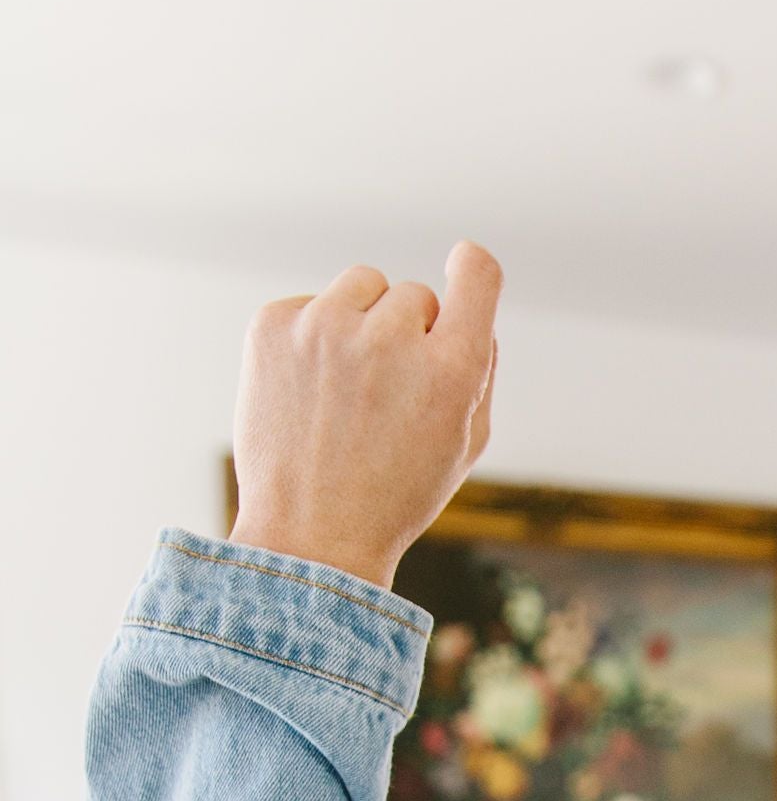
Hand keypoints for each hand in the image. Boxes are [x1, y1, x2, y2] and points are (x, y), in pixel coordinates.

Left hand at [228, 243, 501, 589]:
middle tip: (388, 401)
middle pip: (414, 295)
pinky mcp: (272, 325)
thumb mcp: (464, 443)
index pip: (479, 274)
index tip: (463, 264)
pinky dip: (312, 339)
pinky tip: (310, 394)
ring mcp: (324, 326)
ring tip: (348, 391)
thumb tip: (466, 307)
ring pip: (362, 287)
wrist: (308, 536)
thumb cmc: (397, 494)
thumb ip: (479, 369)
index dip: (473, 268)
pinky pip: (310, 304)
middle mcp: (390, 338)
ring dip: (362, 324)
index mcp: (451, 370)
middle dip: (408, 335)